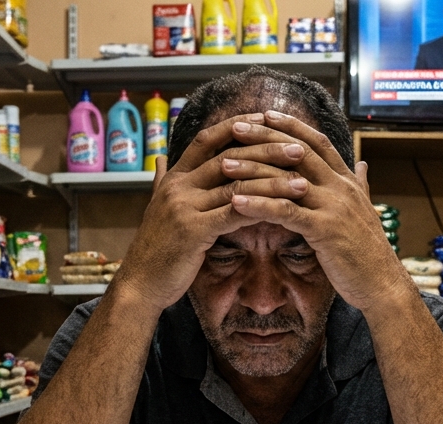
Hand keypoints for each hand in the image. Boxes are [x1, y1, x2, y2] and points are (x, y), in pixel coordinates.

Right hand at [110, 113, 313, 312]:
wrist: (139, 284)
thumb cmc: (156, 250)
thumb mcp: (156, 207)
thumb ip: (160, 180)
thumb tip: (159, 157)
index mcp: (173, 178)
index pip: (207, 139)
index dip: (238, 126)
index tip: (267, 120)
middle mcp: (177, 186)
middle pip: (229, 157)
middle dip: (266, 150)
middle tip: (298, 149)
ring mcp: (183, 207)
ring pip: (237, 185)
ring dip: (273, 182)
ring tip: (303, 183)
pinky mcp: (192, 231)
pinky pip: (234, 213)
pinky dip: (261, 209)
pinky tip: (285, 210)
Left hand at [221, 111, 410, 311]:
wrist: (382, 284)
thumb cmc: (368, 252)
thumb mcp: (365, 211)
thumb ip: (361, 185)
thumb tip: (363, 164)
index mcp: (347, 182)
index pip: (317, 142)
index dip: (291, 126)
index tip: (265, 114)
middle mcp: (341, 188)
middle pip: (298, 151)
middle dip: (265, 137)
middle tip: (235, 126)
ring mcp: (333, 207)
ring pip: (287, 179)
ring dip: (252, 170)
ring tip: (224, 164)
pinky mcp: (324, 230)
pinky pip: (286, 213)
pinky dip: (259, 206)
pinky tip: (235, 203)